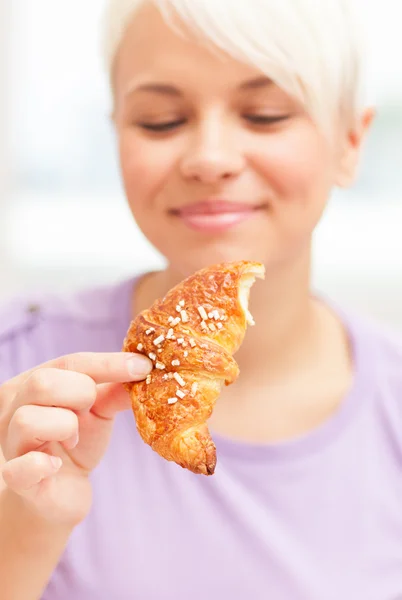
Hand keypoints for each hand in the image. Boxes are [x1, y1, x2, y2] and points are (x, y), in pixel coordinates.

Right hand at [0, 352, 151, 524]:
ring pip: (29, 420)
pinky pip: (19, 468)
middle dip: (80, 393)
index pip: (69, 363)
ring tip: (73, 439)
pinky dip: (40, 465)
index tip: (143, 366)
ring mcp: (11, 444)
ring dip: (64, 427)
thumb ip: (115, 390)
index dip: (108, 364)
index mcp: (34, 383)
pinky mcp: (17, 480)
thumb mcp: (98, 411)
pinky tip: (56, 465)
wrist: (61, 493)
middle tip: (90, 410)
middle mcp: (13, 408)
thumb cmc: (77, 443)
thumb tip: (143, 370)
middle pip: (42, 382)